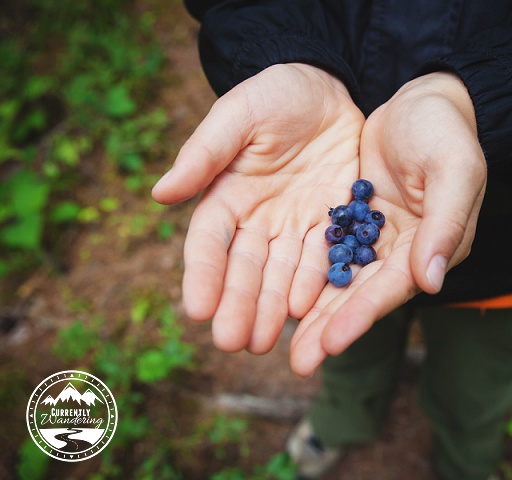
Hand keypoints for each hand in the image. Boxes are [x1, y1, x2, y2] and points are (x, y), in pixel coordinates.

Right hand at [152, 64, 363, 353]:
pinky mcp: (331, 224)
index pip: (210, 242)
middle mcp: (258, 220)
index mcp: (226, 196)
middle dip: (238, 305)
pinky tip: (306, 311)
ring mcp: (295, 226)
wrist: (328, 90)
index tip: (196, 309)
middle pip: (245, 269)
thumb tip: (161, 194)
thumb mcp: (238, 115)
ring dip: (271, 308)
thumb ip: (205, 153)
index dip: (203, 274)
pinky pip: (323, 260)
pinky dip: (315, 286)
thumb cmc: (276, 94)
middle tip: (233, 342)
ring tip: (264, 342)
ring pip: (281, 274)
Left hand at [289, 72, 487, 374]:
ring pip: (342, 278)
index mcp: (435, 245)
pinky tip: (281, 294)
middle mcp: (406, 250)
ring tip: (282, 342)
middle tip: (299, 362)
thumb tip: (432, 280)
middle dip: (332, 327)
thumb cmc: (446, 131)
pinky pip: (328, 250)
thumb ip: (446, 224)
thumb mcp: (454, 170)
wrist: (426, 99)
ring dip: (315, 310)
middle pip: (363, 294)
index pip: (393, 287)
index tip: (330, 343)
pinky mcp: (356, 218)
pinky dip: (306, 272)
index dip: (361, 314)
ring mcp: (379, 236)